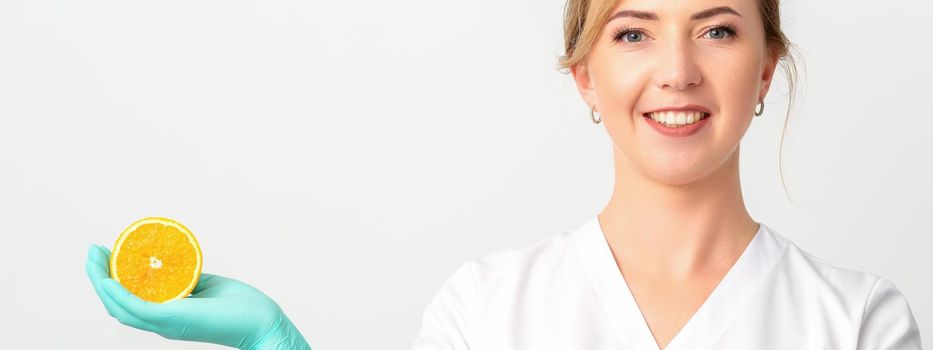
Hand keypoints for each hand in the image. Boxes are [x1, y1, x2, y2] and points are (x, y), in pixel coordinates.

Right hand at [85, 244, 311, 349]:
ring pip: (118, 307)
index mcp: (167, 316)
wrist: (262, 322)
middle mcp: (161, 323)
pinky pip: (136, 307)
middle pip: (115, 304)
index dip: (111, 280)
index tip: (105, 254)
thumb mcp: (207, 286)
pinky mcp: (172, 319)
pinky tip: (107, 277)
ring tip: (93, 257)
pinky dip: (118, 294)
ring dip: (100, 281)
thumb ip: (188, 279)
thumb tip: (176, 262)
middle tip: (91, 251)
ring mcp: (165, 323)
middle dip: (97, 277)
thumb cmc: (241, 307)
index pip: (129, 301)